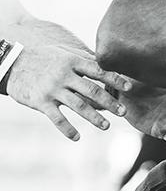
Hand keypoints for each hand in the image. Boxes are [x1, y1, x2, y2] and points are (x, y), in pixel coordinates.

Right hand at [6, 45, 130, 140]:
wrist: (11, 62)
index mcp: (72, 61)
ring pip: (78, 105)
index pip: (98, 70)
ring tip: (106, 126)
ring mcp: (52, 89)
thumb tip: (108, 63)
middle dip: (109, 102)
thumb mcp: (64, 53)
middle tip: (123, 112)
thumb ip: (84, 59)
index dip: (115, 79)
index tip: (129, 87)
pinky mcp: (41, 102)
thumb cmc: (44, 57)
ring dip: (94, 117)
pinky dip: (67, 129)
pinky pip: (57, 118)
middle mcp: (64, 75)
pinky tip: (77, 137)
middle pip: (92, 90)